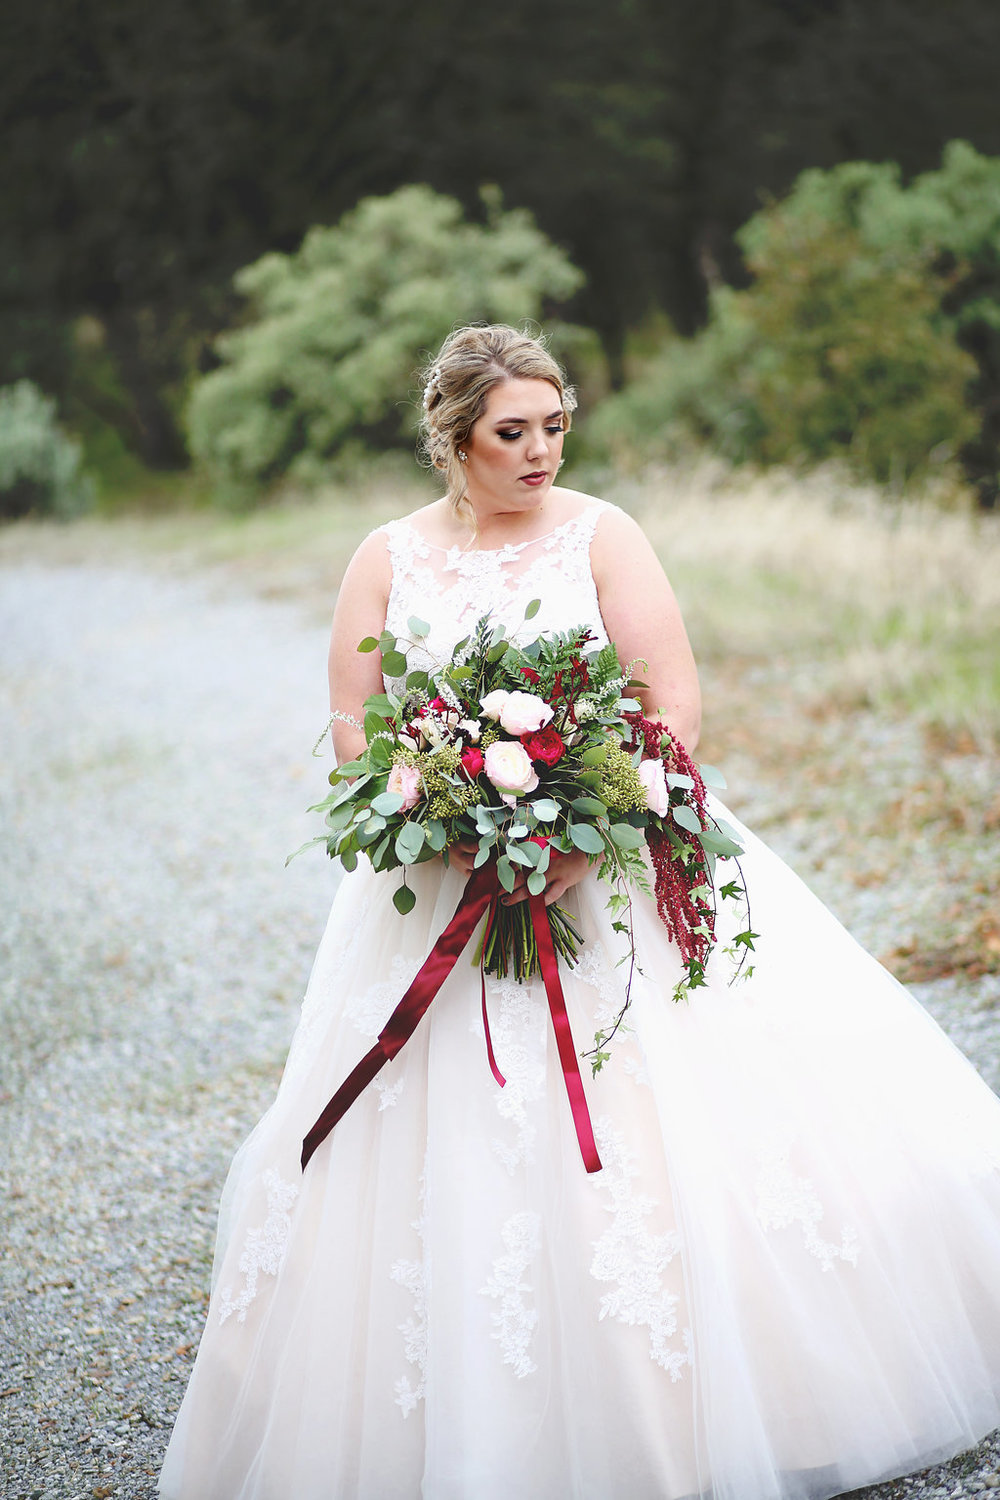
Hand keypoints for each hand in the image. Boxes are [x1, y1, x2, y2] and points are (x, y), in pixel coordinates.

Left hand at [446, 841, 591, 906]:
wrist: (591, 848)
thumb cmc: (571, 847)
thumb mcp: (552, 846)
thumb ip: (537, 851)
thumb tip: (521, 854)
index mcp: (539, 853)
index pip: (518, 861)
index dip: (505, 869)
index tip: (493, 874)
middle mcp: (543, 863)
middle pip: (520, 875)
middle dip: (506, 884)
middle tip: (493, 891)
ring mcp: (554, 872)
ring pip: (532, 885)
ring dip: (518, 894)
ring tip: (505, 901)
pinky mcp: (565, 881)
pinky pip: (552, 893)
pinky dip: (543, 900)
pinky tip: (535, 905)